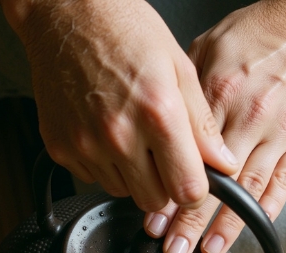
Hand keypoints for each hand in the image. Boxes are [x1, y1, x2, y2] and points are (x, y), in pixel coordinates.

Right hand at [0, 0, 238, 224]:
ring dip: (133, 175)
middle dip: (164, 185)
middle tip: (163, 154)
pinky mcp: (61, 148)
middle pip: (154, 201)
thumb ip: (203, 124)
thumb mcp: (180, 68)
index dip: (195, 189)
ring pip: (123, 192)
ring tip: (132, 134)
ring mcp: (85, 144)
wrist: (66, 13)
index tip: (194, 178)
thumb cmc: (124, 31)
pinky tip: (106, 132)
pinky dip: (104, 165)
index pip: (188, 190)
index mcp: (157, 113)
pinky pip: (92, 179)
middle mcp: (118, 134)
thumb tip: (224, 162)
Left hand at [154, 0, 285, 252]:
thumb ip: (189, 92)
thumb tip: (165, 125)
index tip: (154, 217)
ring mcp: (279, 132)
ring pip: (249, 189)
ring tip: (208, 251)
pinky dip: (266, 210)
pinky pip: (282, 182)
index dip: (169, 190)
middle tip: (173, 249)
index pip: (189, 155)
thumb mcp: (209, 48)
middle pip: (216, 180)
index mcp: (221, 92)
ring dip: (227, 225)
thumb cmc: (260, 32)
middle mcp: (250, 116)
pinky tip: (250, 230)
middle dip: (191, 221)